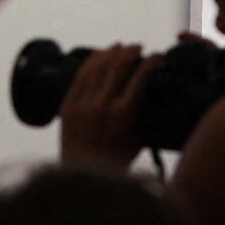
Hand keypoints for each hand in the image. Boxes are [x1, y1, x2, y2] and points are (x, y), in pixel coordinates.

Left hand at [58, 44, 153, 170]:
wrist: (81, 178)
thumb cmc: (115, 162)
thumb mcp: (139, 139)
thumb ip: (145, 117)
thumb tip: (156, 97)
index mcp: (124, 113)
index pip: (140, 76)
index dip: (150, 61)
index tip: (156, 55)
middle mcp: (102, 105)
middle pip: (118, 65)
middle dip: (131, 51)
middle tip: (138, 46)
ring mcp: (82, 105)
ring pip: (98, 67)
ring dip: (111, 52)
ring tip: (120, 46)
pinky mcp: (68, 107)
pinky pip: (80, 77)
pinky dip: (91, 62)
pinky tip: (99, 55)